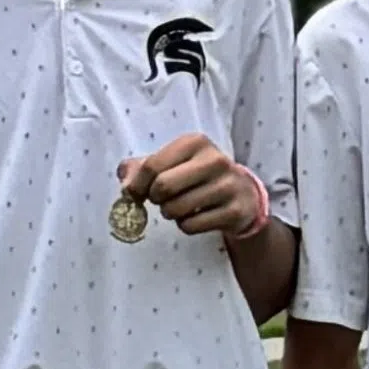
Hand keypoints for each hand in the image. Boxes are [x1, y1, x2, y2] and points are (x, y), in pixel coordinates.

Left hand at [117, 134, 270, 240]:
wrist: (242, 194)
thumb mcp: (171, 162)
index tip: (136, 193)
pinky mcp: (234, 211)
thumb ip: (140, 168)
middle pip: (163, 187)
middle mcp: (214, 160)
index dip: (137, 184)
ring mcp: (227, 186)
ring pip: (176, 209)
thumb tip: (126, 185)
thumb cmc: (196, 175)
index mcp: (195, 142)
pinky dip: (185, 225)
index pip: (152, 166)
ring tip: (180, 206)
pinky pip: (190, 226)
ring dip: (170, 213)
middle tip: (161, 199)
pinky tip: (196, 216)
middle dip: (155, 199)